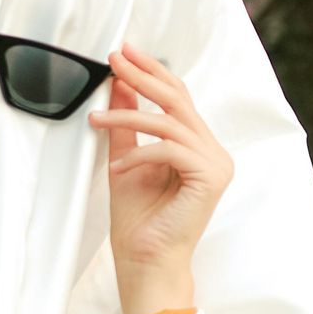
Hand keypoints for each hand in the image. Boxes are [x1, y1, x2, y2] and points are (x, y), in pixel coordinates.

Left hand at [89, 43, 232, 313]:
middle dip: (144, 75)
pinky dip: (139, 154)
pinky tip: (118, 170)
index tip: (124, 53)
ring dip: (128, 114)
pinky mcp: (210, 177)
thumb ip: (127, 122)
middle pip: (179, 99)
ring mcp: (216, 164)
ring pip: (170, 121)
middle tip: (115, 58)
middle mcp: (213, 152)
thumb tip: (120, 82)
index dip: (152, 71)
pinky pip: (170, 148)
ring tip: (96, 120)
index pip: (178, 97)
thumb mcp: (125, 158)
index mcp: (198, 147)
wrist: (145, 261)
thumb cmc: (139, 220)